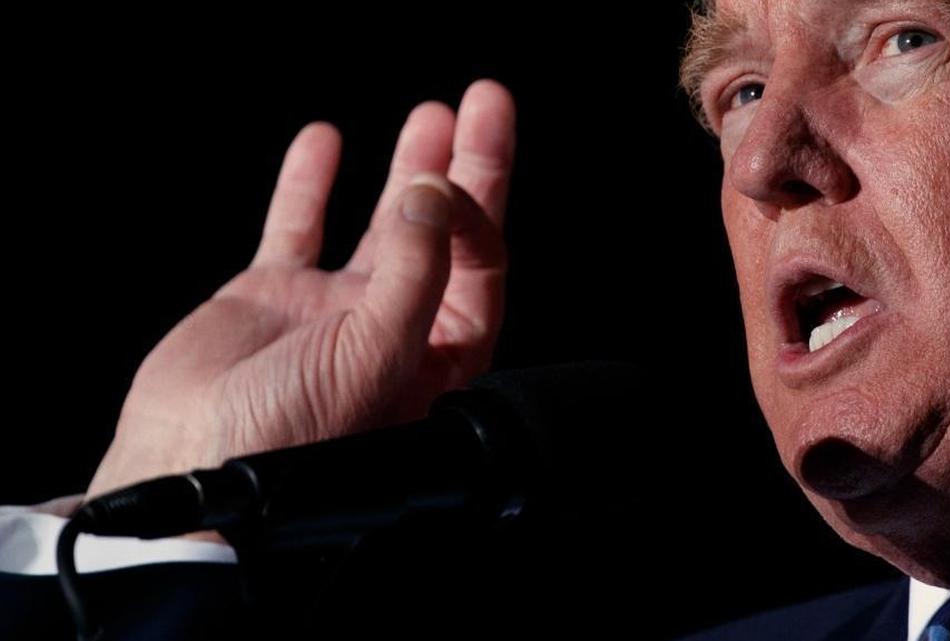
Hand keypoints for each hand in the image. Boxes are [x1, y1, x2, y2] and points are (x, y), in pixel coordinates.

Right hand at [86, 80, 515, 508]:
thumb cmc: (289, 444)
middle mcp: (393, 327)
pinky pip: (298, 228)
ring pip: (383, 224)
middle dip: (467, 167)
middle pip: (446, 234)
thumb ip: (412, 272)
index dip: (473, 210)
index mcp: (436, 356)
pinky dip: (309, 185)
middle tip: (485, 103)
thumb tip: (433, 192)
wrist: (188, 469)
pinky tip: (325, 142)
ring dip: (406, 170)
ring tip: (430, 116)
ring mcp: (334, 309)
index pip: (479, 264)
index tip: (448, 176)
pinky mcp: (275, 296)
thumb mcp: (375, 356)